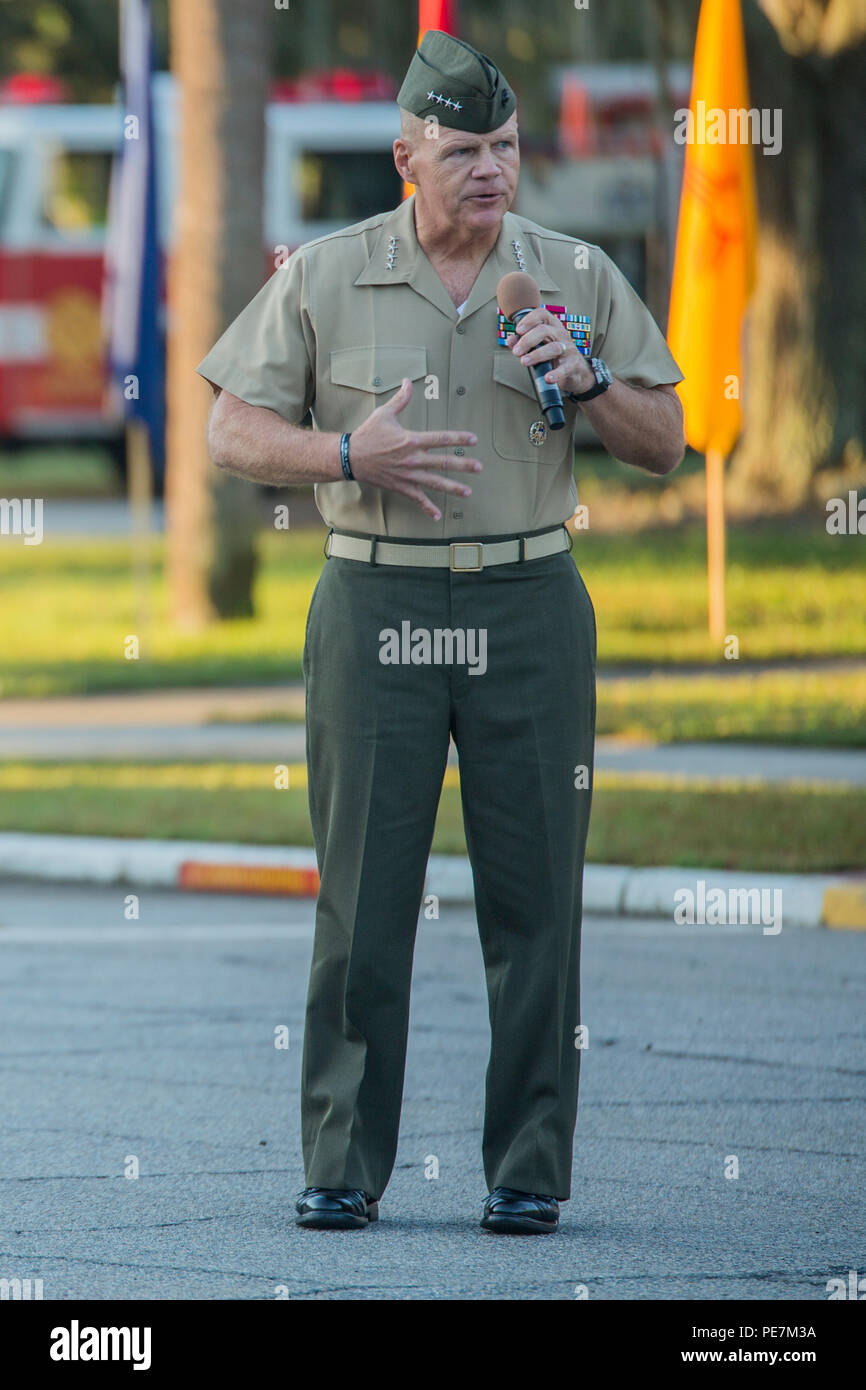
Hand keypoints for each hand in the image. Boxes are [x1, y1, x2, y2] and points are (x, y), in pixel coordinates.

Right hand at [348, 378, 481, 520]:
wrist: (351, 457)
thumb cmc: (368, 434)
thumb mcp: (384, 413)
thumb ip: (401, 399)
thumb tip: (408, 381)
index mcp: (411, 440)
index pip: (441, 438)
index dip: (459, 438)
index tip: (473, 440)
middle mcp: (413, 459)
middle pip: (443, 463)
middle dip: (463, 465)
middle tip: (479, 467)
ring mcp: (408, 475)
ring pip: (435, 483)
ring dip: (453, 488)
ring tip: (468, 492)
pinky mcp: (401, 487)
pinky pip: (417, 499)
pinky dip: (427, 508)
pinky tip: (438, 516)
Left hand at [506, 308, 593, 396]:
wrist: (576, 371)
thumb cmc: (554, 356)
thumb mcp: (539, 346)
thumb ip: (523, 342)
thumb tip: (510, 340)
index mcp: (552, 326)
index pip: (542, 314)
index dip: (529, 320)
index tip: (518, 330)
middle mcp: (561, 334)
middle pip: (544, 330)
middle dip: (527, 340)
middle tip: (516, 352)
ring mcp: (568, 349)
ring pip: (554, 348)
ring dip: (537, 355)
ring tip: (524, 362)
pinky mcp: (573, 364)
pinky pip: (565, 368)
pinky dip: (556, 374)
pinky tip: (547, 378)